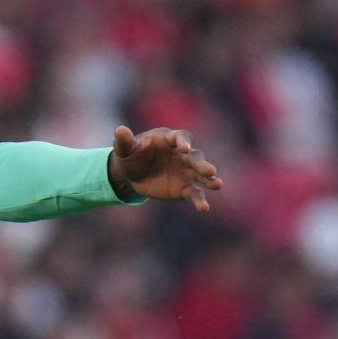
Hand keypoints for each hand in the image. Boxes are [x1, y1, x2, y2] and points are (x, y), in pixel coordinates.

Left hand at [107, 126, 223, 210]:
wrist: (131, 174)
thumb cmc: (129, 155)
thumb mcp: (123, 149)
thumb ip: (123, 141)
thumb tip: (120, 130)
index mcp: (169, 139)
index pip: (180, 137)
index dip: (183, 142)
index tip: (185, 148)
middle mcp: (182, 154)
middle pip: (195, 157)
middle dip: (202, 164)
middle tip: (210, 170)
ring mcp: (185, 171)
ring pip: (200, 175)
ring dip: (209, 179)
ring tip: (217, 185)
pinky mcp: (184, 187)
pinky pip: (194, 193)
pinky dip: (199, 200)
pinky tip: (204, 208)